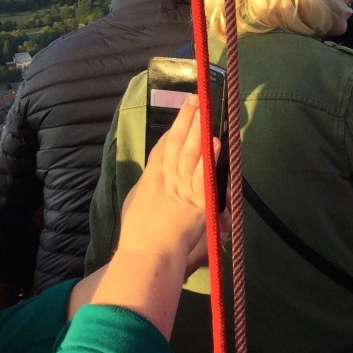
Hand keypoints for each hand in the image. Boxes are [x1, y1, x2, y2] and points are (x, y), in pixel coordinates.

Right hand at [118, 95, 216, 274]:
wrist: (148, 252)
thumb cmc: (139, 231)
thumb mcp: (137, 198)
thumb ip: (149, 180)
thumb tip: (158, 169)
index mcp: (152, 176)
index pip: (164, 145)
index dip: (175, 126)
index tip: (185, 108)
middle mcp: (167, 177)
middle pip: (178, 142)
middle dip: (188, 119)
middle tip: (197, 100)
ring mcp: (183, 187)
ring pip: (190, 154)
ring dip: (198, 132)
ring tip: (205, 113)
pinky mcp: (198, 201)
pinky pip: (204, 175)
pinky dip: (209, 159)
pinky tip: (215, 143)